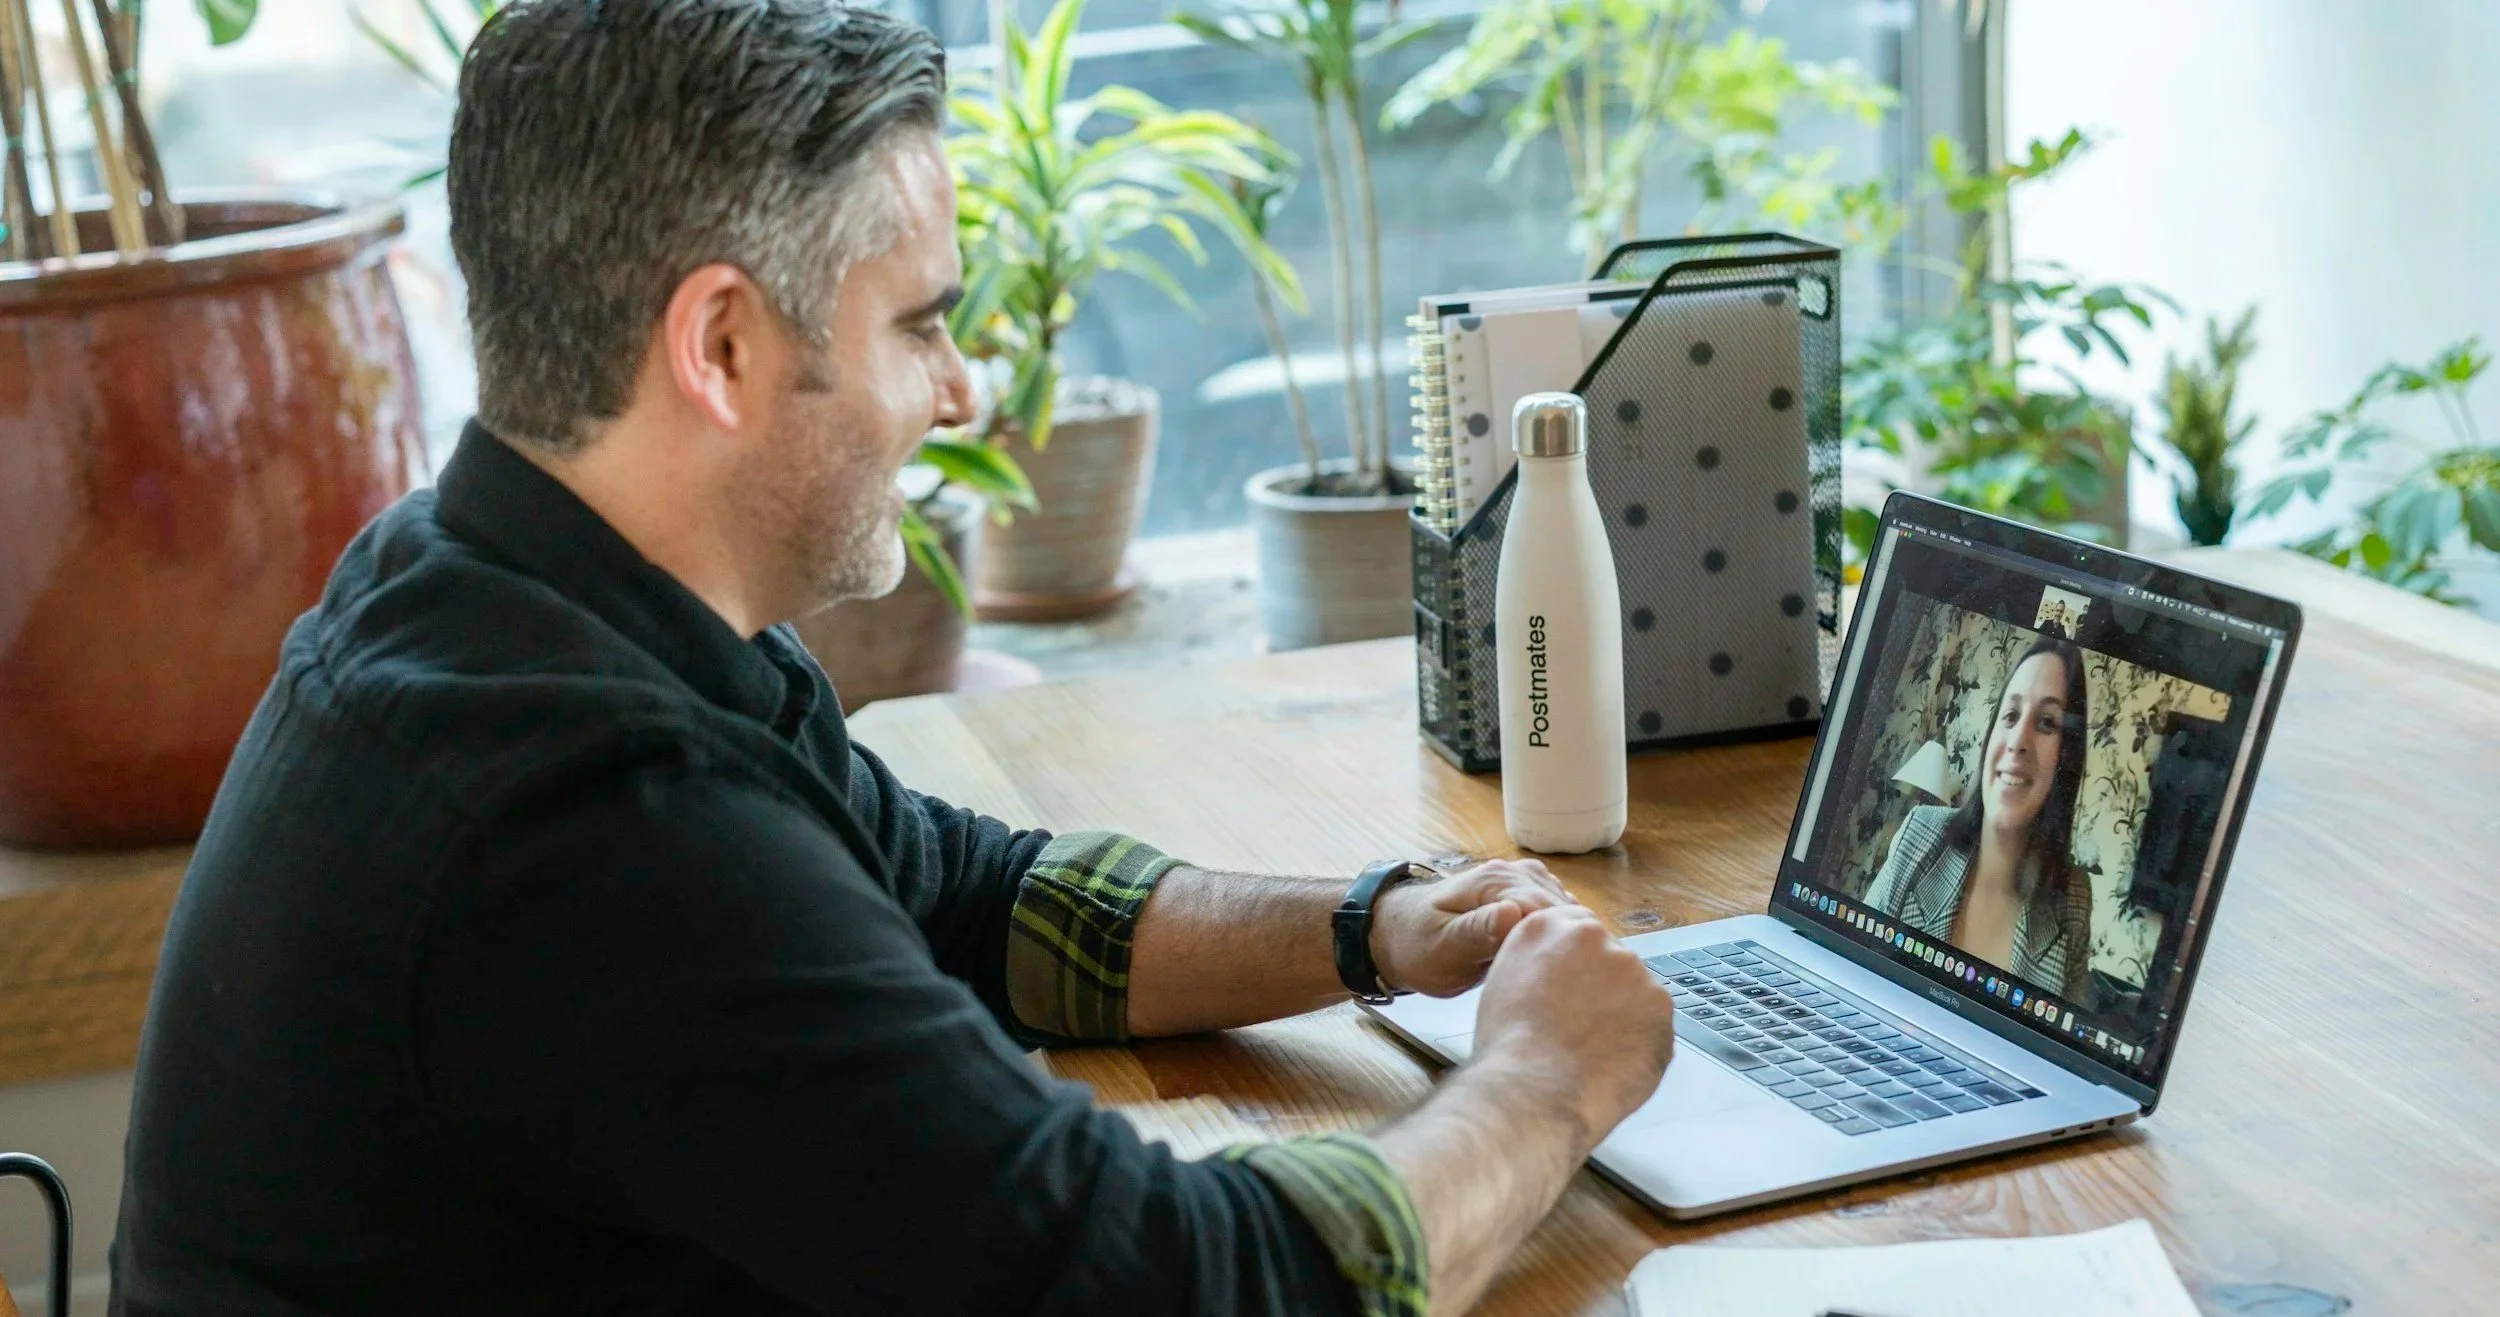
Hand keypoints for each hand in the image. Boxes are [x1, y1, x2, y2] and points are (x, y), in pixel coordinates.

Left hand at [1370, 859, 1574, 997]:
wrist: (1398, 936)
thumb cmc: (1416, 946)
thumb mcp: (1443, 947)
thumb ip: (1478, 931)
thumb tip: (1514, 914)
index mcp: (1496, 881)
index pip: (1550, 910)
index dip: (1561, 946)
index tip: (1564, 978)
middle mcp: (1514, 874)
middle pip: (1564, 910)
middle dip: (1569, 945)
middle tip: (1566, 985)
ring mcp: (1522, 882)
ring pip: (1566, 913)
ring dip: (1568, 941)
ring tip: (1562, 976)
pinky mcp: (1525, 896)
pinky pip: (1557, 915)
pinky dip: (1561, 937)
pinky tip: (1555, 962)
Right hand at [1467, 905, 1674, 1148]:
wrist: (1534, 1091)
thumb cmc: (1509, 1050)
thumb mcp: (1503, 983)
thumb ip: (1536, 962)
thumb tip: (1559, 971)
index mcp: (1548, 927)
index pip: (1575, 929)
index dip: (1576, 965)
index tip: (1575, 988)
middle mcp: (1594, 937)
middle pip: (1609, 957)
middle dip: (1602, 988)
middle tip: (1581, 1026)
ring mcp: (1632, 969)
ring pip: (1634, 990)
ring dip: (1623, 1014)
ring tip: (1593, 1050)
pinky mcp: (1660, 1004)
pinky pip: (1653, 1021)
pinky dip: (1641, 1040)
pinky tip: (1613, 1061)